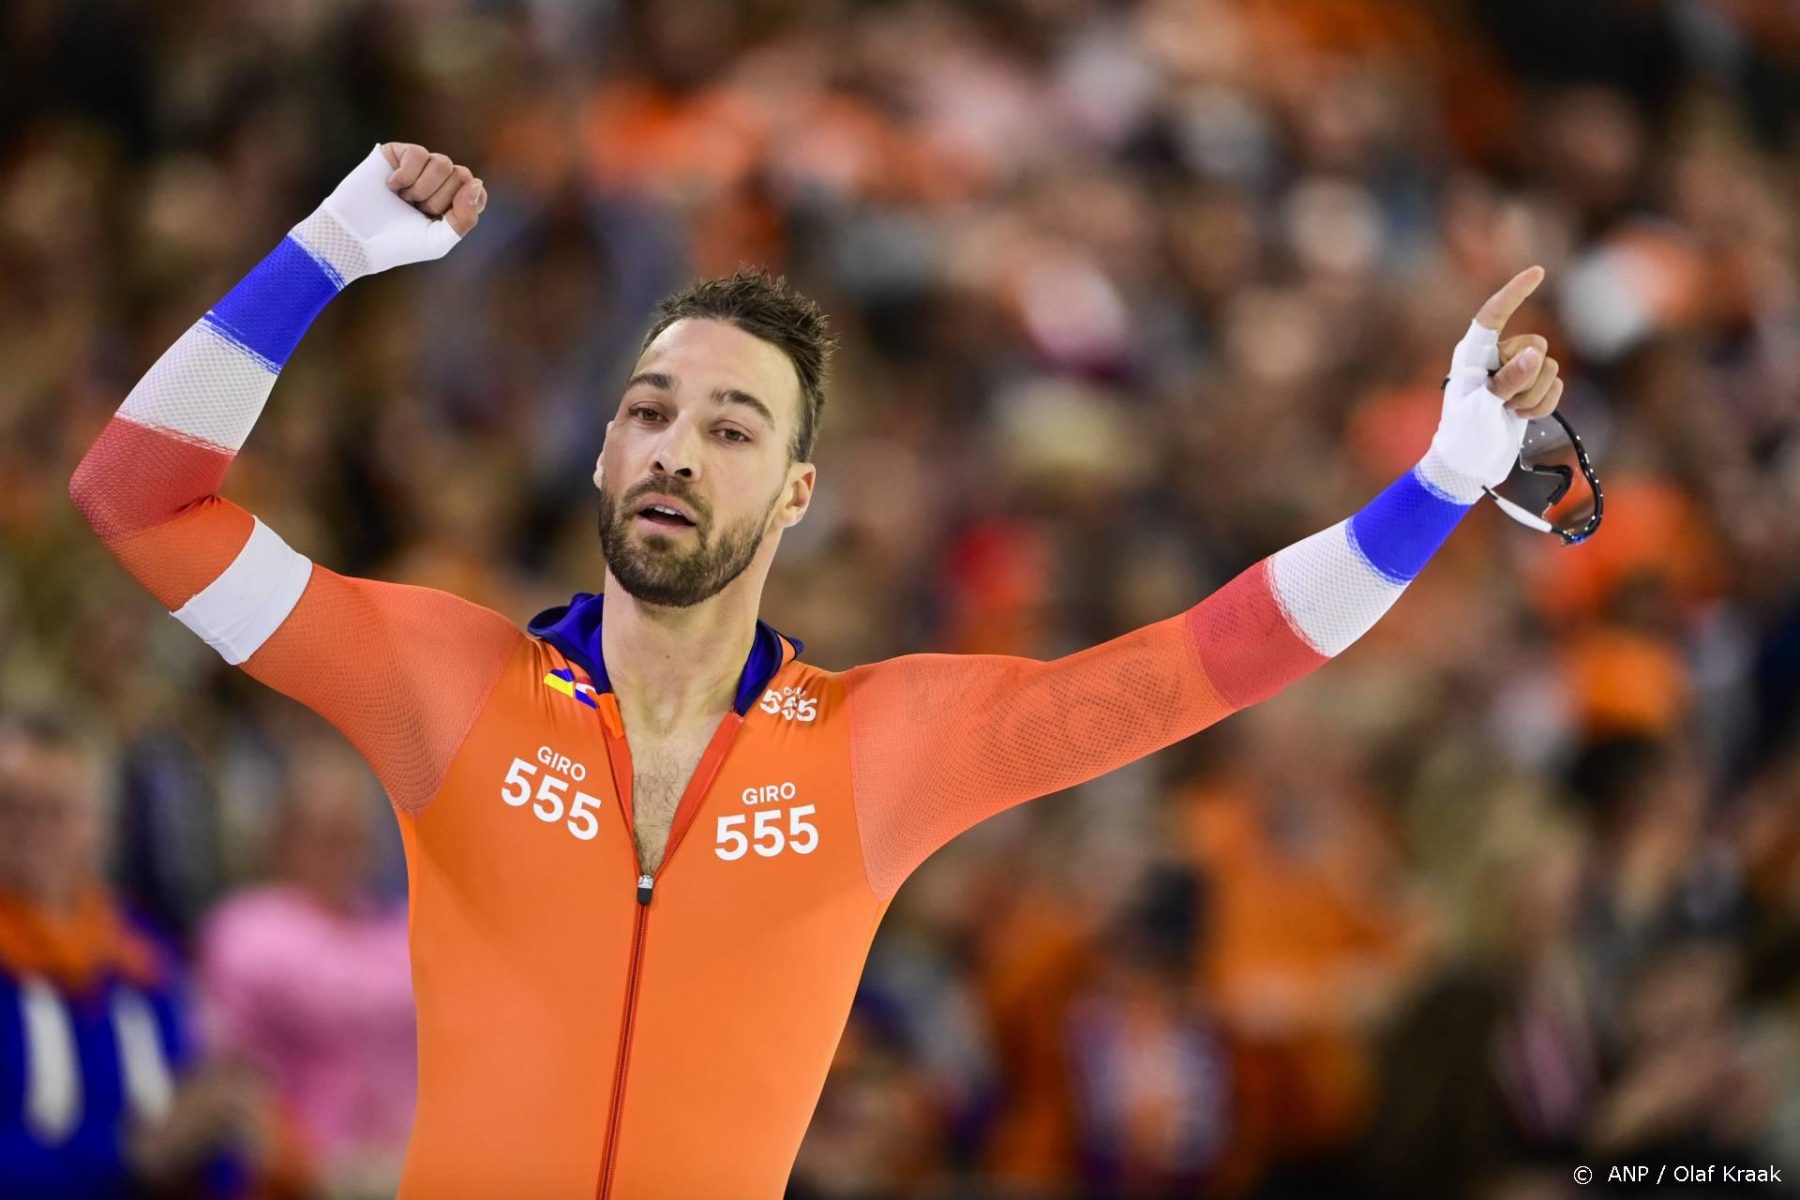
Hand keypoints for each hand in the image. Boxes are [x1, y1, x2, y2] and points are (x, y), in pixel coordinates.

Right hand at [310, 143, 484, 275]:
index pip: (477, 192)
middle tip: (414, 210)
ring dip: (422, 189)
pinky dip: (405, 176)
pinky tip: (390, 186)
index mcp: (452, 202)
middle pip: (461, 175)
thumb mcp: (439, 240)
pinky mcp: (397, 153)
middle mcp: (438, 181)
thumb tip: (475, 181)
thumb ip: (466, 216)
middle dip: (437, 200)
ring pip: (443, 162)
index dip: (462, 206)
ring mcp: (419, 166)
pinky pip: (418, 154)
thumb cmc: (396, 243)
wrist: (355, 236)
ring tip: (403, 199)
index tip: (439, 219)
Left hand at [1431, 266, 1563, 486]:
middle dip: (1527, 378)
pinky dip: (1543, 406)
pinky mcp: (1530, 390)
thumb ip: (1509, 379)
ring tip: (1507, 412)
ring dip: (1534, 396)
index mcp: (1472, 354)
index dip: (1515, 292)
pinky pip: (1556, 386)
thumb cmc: (1463, 435)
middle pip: (1536, 345)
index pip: (1494, 315)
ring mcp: (1514, 374)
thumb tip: (1538, 354)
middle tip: (1502, 403)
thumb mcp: (1482, 407)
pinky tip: (1520, 418)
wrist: (1467, 466)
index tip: (1538, 272)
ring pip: (1550, 368)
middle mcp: (1495, 358)